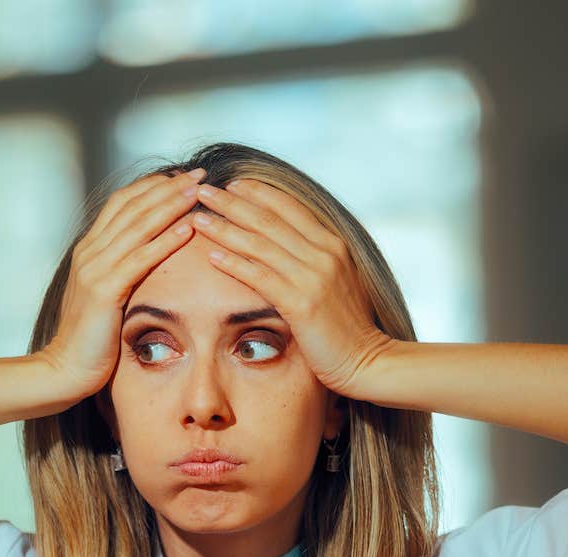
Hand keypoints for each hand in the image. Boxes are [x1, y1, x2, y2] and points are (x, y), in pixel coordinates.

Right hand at [39, 168, 206, 401]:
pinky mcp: (104, 291)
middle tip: (198, 173)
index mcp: (90, 251)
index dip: (151, 188)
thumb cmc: (90, 340)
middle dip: (167, 187)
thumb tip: (146, 262)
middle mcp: (90, 252)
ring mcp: (95, 269)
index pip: (122, 205)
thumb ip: (119, 274)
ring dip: (170, 205)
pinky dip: (165, 240)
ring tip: (197, 191)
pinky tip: (187, 229)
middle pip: (132, 207)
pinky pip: (140, 259)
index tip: (180, 178)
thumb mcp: (105, 298)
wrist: (65, 369)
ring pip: (138, 226)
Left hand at [186, 178, 393, 397]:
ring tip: (198, 219)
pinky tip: (211, 256)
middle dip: (233, 202)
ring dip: (225, 228)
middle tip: (204, 189)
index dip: (259, 192)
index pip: (290, 207)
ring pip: (260, 244)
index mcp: (334, 244)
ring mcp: (313, 278)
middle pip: (269, 219)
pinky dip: (234, 264)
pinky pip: (260, 277)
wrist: (368, 361)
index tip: (233, 183)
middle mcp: (324, 254)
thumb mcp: (342, 282)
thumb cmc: (351, 328)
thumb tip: (297, 249)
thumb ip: (320, 261)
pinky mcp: (301, 304)